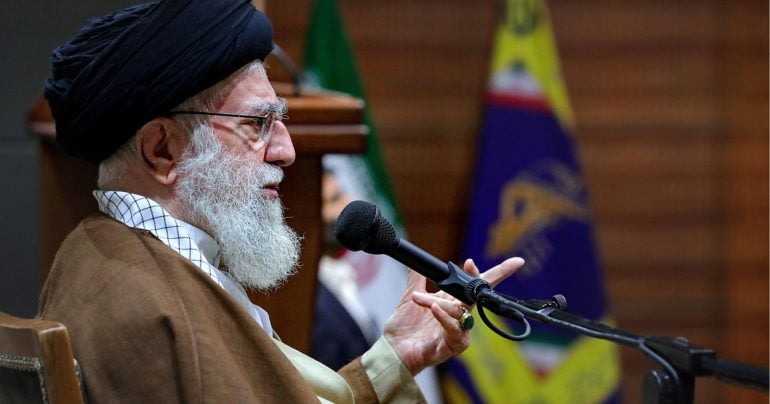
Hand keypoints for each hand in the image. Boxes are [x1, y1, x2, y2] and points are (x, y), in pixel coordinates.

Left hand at [383, 257, 524, 374]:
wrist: (393, 350)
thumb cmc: (405, 329)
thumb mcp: (410, 299)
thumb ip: (416, 280)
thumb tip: (416, 261)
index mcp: (452, 302)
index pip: (472, 285)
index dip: (477, 272)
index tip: (471, 260)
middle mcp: (459, 316)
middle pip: (481, 295)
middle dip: (489, 277)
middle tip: (474, 265)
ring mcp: (459, 331)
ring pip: (461, 310)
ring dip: (440, 303)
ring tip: (419, 300)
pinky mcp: (454, 345)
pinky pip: (454, 328)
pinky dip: (444, 317)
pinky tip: (435, 308)